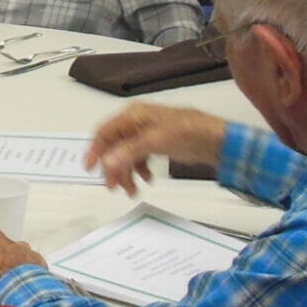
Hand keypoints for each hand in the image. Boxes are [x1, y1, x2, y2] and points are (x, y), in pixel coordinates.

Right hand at [83, 104, 228, 195]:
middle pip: (114, 147)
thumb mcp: (155, 141)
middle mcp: (136, 123)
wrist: (215, 140)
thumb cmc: (188, 132)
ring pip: (126, 155)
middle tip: (114, 188)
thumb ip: (129, 151)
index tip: (90, 170)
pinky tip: (147, 180)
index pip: (105, 133)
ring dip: (127, 173)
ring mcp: (146, 134)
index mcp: (132, 115)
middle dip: (114, 168)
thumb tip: (107, 162)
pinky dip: (140, 170)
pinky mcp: (156, 144)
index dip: (95, 151)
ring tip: (133, 191)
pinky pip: (139, 158)